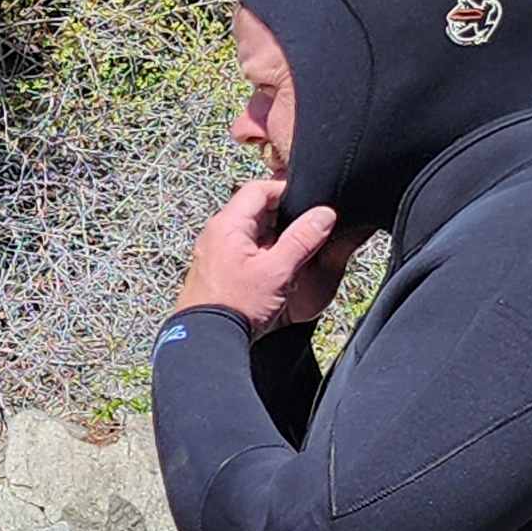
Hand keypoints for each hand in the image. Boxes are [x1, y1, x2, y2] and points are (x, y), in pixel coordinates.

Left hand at [176, 175, 363, 331]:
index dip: (285, 190)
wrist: (207, 340)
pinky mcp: (216, 270)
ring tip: (297, 251)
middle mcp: (216, 234)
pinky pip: (244, 251)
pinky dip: (263, 253)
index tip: (308, 200)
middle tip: (308, 228)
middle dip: (284, 217)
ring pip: (251, 233)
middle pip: (255, 211)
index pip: (257, 190)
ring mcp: (214, 252)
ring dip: (276, 238)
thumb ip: (302, 240)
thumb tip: (323, 214)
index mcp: (227, 225)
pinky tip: (279, 269)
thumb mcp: (277, 270)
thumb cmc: (236, 306)